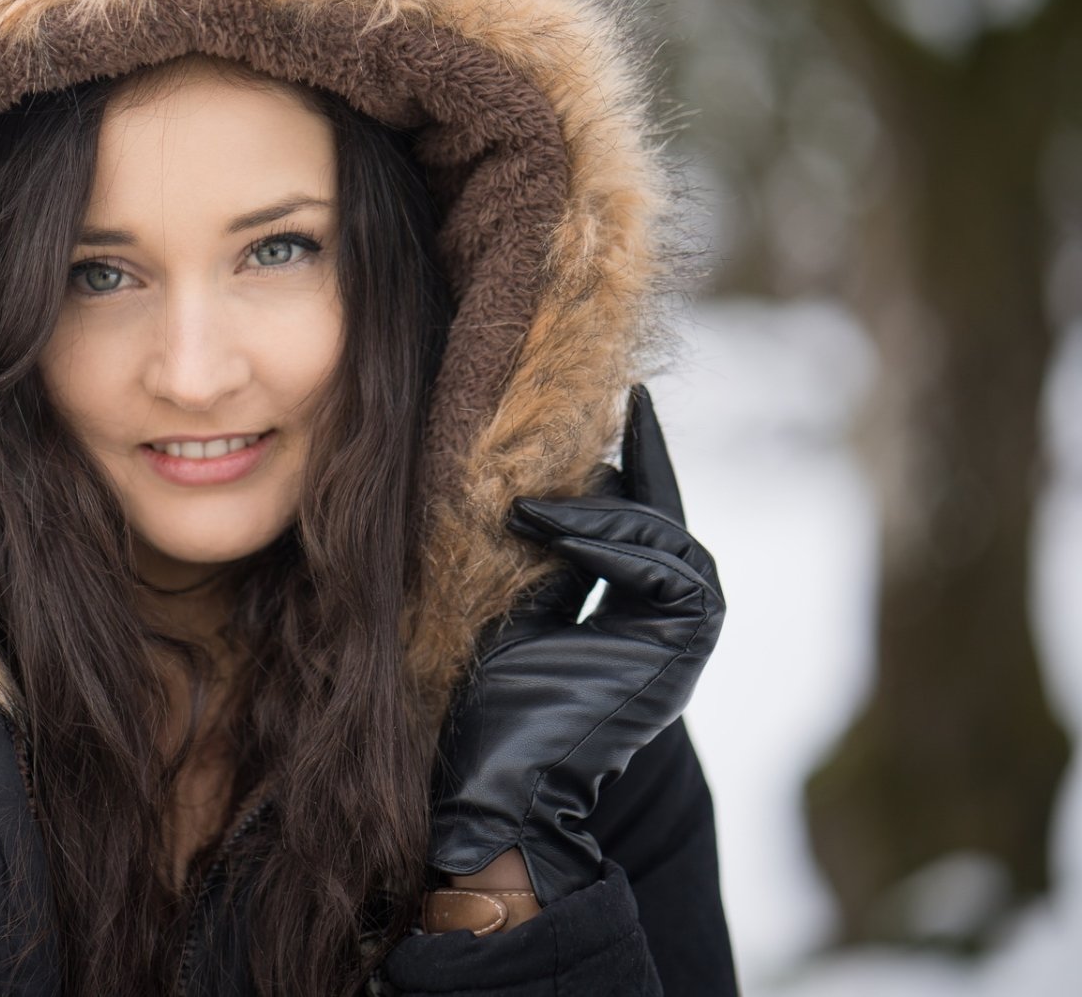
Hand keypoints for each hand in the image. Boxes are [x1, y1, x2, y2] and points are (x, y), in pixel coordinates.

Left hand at [426, 383, 723, 904]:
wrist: (501, 781)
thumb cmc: (495, 708)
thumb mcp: (516, 610)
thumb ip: (546, 558)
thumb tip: (542, 489)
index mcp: (633, 611)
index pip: (642, 519)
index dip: (635, 461)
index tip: (623, 397)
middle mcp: (668, 616)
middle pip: (662, 516)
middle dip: (641, 459)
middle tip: (624, 400)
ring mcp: (683, 629)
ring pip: (663, 533)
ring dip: (599, 508)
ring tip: (529, 503)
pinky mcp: (684, 639)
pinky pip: (660, 561)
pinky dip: (604, 538)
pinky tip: (548, 526)